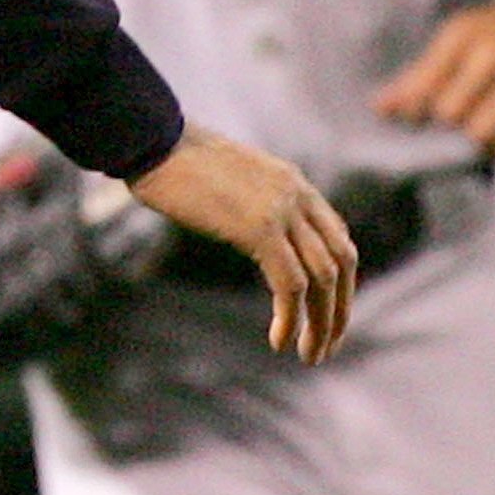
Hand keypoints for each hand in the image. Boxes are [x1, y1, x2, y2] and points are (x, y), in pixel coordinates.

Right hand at [133, 126, 356, 364]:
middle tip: (326, 345)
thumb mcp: (230, 180)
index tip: (328, 314)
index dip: (340, 283)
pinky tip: (278, 340)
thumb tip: (249, 230)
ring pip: (322, 278)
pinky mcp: (260, 229)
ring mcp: (282, 210)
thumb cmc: (176, 161)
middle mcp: (298, 195)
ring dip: (320, 323)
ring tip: (309, 354)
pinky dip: (289, 317)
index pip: (338, 239)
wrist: (153, 140)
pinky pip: (289, 283)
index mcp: (294, 184)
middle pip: (340, 262)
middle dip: (338, 310)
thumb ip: (252, 203)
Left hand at [372, 1, 494, 162]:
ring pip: (480, 132)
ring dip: (472, 142)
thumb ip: (415, 78)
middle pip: (449, 112)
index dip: (412, 111)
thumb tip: (379, 108)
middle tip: (449, 124)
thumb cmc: (484, 44)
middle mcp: (494, 52)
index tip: (415, 117)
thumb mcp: (451, 48)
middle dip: (444, 125)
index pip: (423, 87)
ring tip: (474, 133)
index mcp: (462, 35)